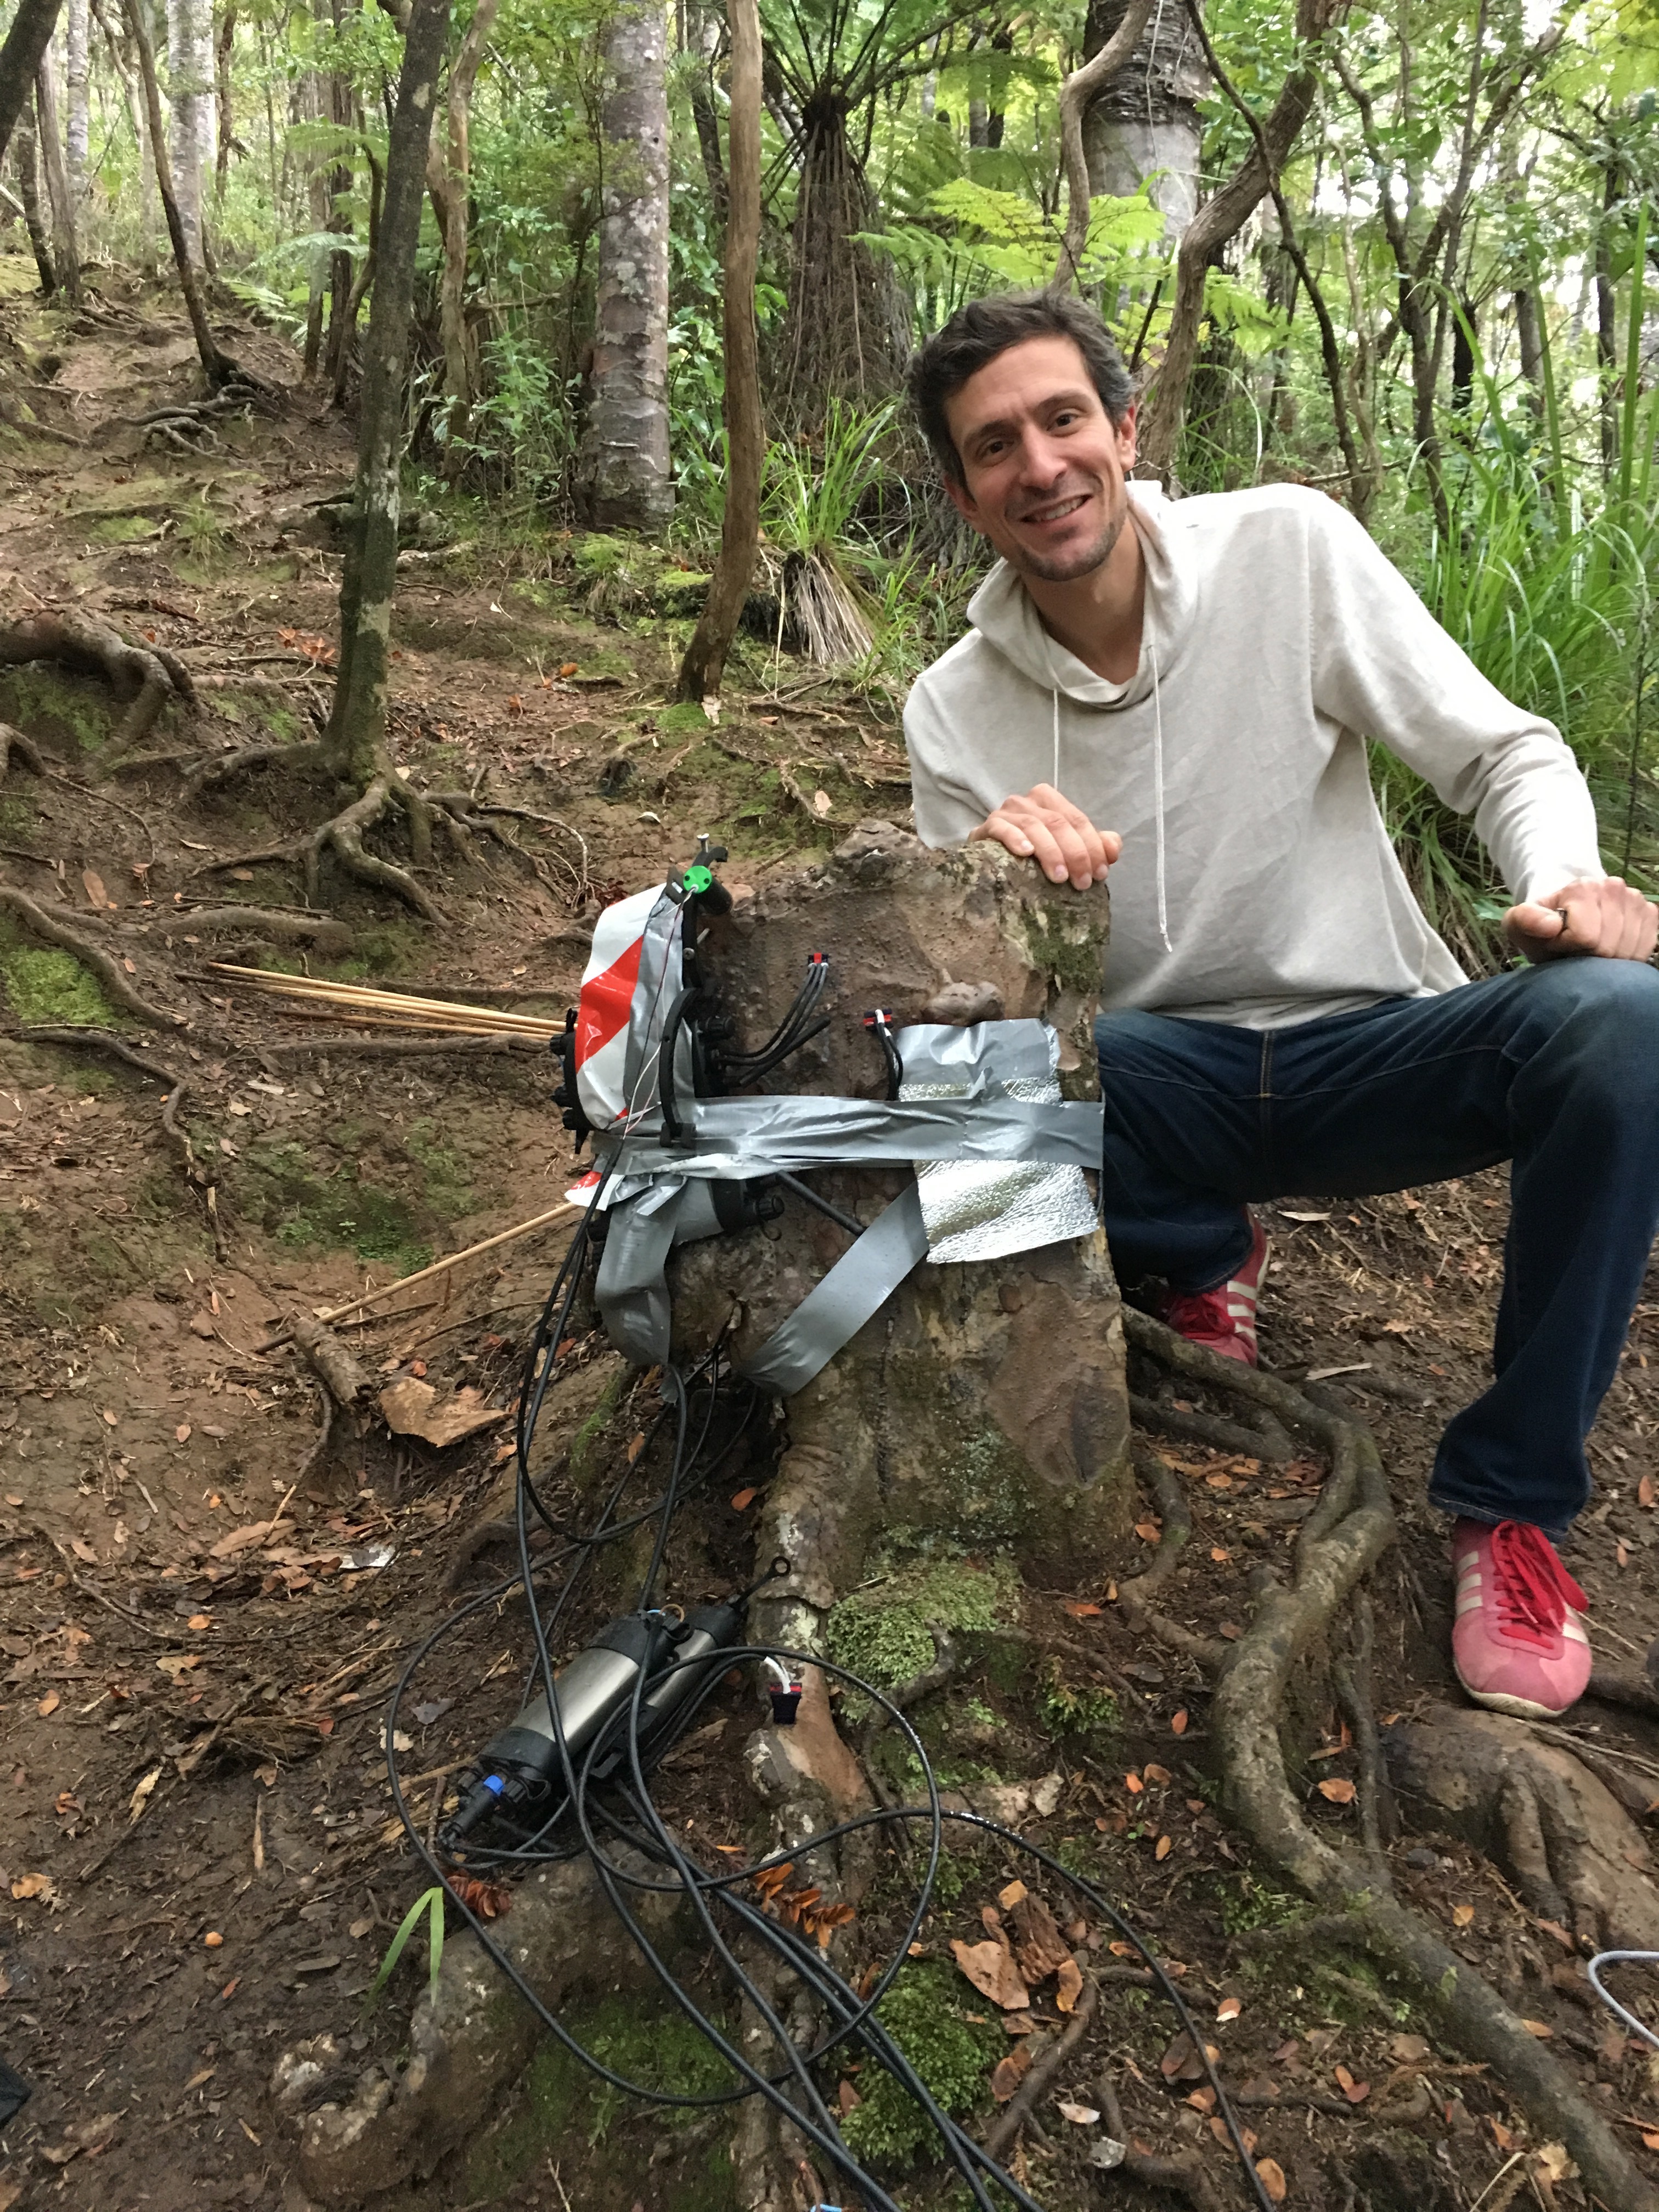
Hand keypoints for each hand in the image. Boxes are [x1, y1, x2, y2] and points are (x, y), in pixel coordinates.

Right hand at [969, 784, 1121, 890]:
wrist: (991, 860)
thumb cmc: (1035, 854)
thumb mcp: (1068, 848)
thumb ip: (1094, 845)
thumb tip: (1114, 848)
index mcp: (1049, 800)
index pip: (1078, 819)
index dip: (1093, 846)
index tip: (1101, 874)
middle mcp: (1027, 801)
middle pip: (1058, 823)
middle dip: (1075, 854)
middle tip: (1082, 883)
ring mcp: (1005, 813)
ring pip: (1034, 826)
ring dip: (1050, 852)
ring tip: (1060, 878)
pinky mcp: (985, 828)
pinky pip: (1001, 828)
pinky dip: (1014, 838)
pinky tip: (1026, 853)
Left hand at [1503, 877, 1657, 963]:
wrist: (1566, 915)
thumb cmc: (1543, 925)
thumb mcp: (1519, 923)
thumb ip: (1525, 921)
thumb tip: (1551, 926)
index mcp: (1582, 887)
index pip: (1585, 937)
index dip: (1567, 949)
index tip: (1556, 943)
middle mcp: (1613, 887)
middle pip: (1608, 947)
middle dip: (1588, 957)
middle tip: (1574, 949)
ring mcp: (1635, 899)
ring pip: (1629, 950)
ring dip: (1608, 960)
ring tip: (1590, 949)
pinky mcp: (1650, 913)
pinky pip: (1647, 946)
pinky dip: (1629, 957)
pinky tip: (1611, 950)